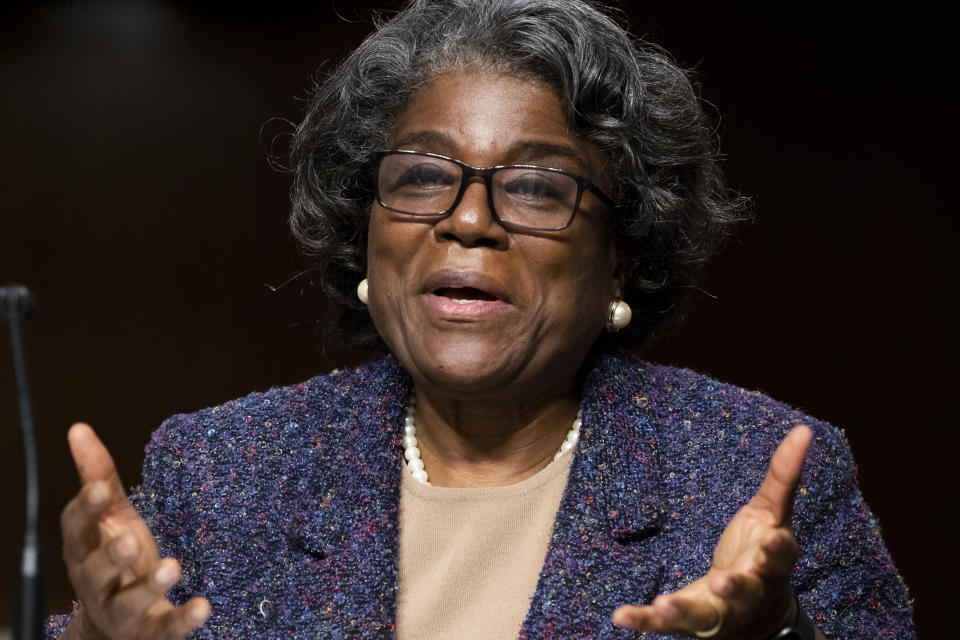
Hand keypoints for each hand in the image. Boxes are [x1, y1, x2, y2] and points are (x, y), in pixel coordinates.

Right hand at [59, 423, 209, 639]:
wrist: (115, 629)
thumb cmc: (116, 558)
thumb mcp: (112, 516)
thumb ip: (98, 476)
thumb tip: (78, 428)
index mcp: (85, 551)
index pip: (76, 530)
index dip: (86, 511)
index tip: (100, 490)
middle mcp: (97, 585)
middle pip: (94, 573)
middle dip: (111, 557)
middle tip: (130, 540)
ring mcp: (122, 613)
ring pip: (128, 605)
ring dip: (148, 587)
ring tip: (172, 567)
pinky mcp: (150, 633)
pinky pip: (165, 630)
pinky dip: (183, 620)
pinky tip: (204, 606)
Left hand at [612, 425, 813, 638]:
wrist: (756, 613)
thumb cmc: (761, 554)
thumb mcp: (773, 512)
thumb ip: (783, 475)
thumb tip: (802, 429)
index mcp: (771, 563)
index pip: (780, 557)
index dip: (778, 551)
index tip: (774, 540)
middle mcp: (748, 591)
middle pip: (744, 592)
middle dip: (734, 588)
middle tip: (723, 583)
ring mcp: (718, 610)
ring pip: (704, 615)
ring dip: (684, 610)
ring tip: (664, 604)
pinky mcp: (690, 620)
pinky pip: (665, 624)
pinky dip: (644, 621)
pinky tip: (620, 615)